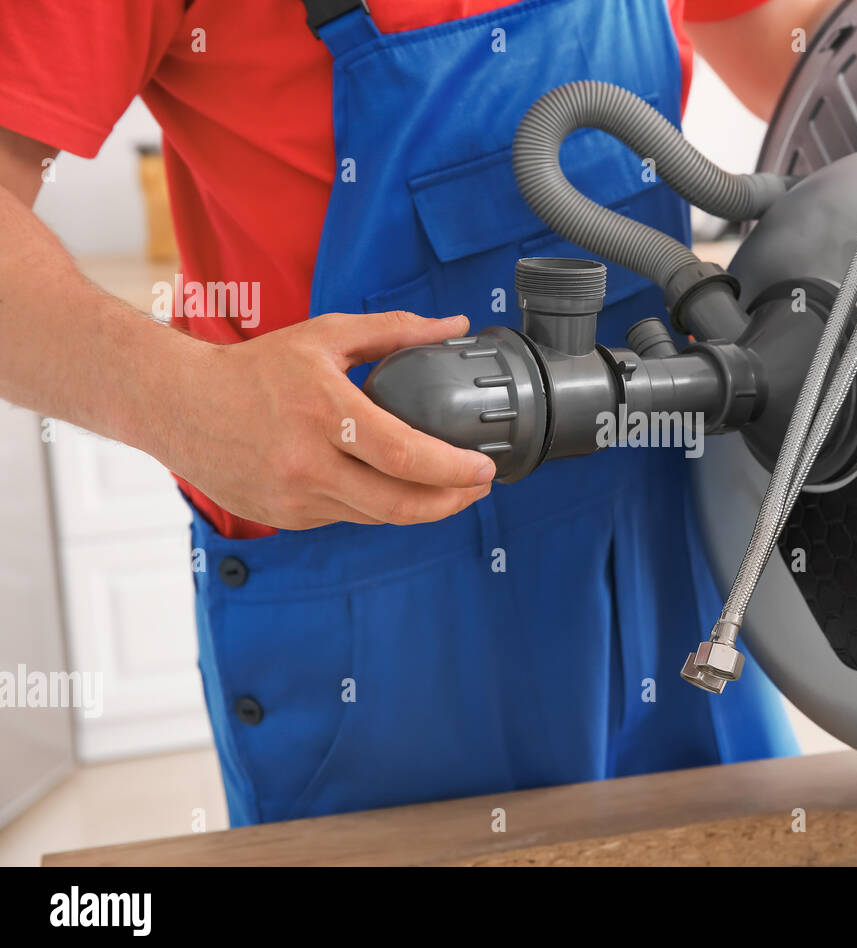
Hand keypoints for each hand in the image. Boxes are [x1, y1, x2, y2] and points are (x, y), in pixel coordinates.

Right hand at [162, 311, 495, 529]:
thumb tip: (453, 326)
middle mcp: (308, 463)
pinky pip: (347, 517)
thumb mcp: (324, 336)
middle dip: (453, 502)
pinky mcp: (285, 518)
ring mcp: (295, 498)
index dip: (454, 470)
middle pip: (400, 504)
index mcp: (324, 414)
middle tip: (481, 487)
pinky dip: (377, 505)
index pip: (406, 457)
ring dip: (421, 508)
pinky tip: (394, 488)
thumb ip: (394, 331)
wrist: (177, 405)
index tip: (485, 467)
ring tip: (450, 488)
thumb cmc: (253, 368)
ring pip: (377, 516)